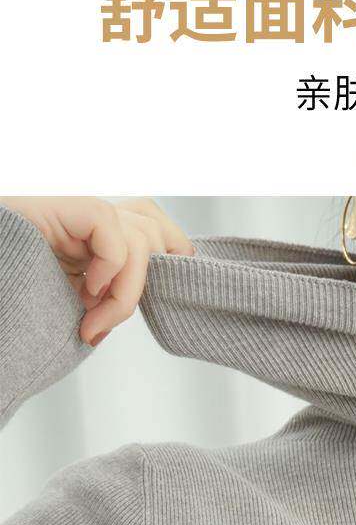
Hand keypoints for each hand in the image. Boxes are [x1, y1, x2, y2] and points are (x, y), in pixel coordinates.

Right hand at [0, 196, 194, 346]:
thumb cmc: (16, 282)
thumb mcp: (67, 300)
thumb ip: (99, 301)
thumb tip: (117, 320)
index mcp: (96, 233)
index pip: (155, 228)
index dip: (170, 259)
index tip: (159, 303)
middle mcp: (93, 217)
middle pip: (157, 231)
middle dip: (147, 285)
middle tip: (106, 320)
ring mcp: (81, 209)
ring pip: (142, 239)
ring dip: (125, 293)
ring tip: (91, 319)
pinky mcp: (69, 204)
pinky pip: (112, 230)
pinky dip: (109, 269)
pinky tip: (84, 289)